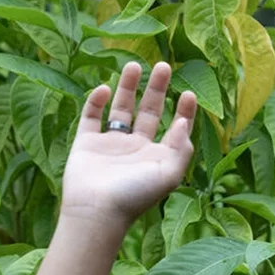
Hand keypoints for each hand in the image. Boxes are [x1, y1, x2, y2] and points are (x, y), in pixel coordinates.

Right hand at [61, 62, 197, 227]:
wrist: (97, 210)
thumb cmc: (136, 194)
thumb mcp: (169, 173)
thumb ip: (181, 147)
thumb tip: (184, 121)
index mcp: (157, 156)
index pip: (173, 128)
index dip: (183, 111)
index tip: (187, 92)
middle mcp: (135, 148)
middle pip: (148, 111)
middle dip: (156, 89)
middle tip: (163, 65)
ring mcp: (110, 145)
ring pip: (120, 109)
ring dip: (128, 87)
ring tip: (135, 64)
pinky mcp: (86, 143)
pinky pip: (91, 117)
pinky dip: (95, 101)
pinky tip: (103, 87)